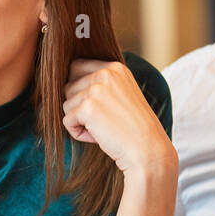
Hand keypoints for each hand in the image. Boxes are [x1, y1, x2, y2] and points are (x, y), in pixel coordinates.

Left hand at [62, 59, 176, 180]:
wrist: (148, 149)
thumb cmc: (134, 127)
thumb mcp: (122, 94)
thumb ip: (101, 84)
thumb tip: (66, 85)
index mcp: (115, 68)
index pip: (76, 66)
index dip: (77, 88)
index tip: (93, 105)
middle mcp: (105, 74)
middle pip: (68, 87)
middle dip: (78, 107)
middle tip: (101, 120)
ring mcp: (96, 90)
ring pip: (66, 105)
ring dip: (79, 121)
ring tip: (102, 128)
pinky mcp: (88, 108)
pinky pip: (67, 121)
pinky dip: (78, 133)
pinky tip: (97, 137)